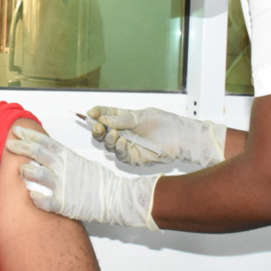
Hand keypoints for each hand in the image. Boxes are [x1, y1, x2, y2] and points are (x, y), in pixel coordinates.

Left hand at [6, 126, 159, 229]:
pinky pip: (46, 201)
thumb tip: (49, 155)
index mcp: (68, 156)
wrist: (116, 198)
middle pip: (38, 154)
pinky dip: (36, 198)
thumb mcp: (81, 163)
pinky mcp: (65, 203)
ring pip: (40, 175)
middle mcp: (64, 168)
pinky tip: (30, 196)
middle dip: (22, 147)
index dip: (29, 135)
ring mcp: (63, 185)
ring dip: (28, 170)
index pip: (45, 142)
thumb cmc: (100, 181)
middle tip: (9, 143)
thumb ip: (64, 160)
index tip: (17, 130)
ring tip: (20, 169)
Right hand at [88, 106, 225, 166]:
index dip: (96, 114)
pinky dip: (119, 148)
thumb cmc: (163, 123)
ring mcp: (128, 145)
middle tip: (98, 126)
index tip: (91, 112)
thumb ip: (120, 119)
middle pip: (102, 132)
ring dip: (108, 139)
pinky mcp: (134, 158)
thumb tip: (100, 118)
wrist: (179, 136)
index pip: (105, 115)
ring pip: (108, 145)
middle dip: (97, 130)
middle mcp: (123, 132)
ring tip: (115, 134)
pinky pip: (121, 155)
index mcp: (123, 119)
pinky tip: (122, 142)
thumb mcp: (139, 116)